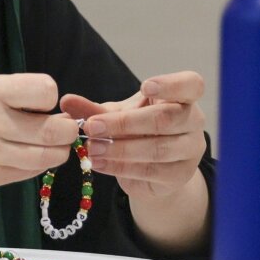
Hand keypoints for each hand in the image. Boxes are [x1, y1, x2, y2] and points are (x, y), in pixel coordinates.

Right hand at [0, 73, 79, 195]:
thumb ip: (17, 98)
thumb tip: (64, 117)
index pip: (47, 90)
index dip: (50, 100)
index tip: (38, 106)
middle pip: (56, 131)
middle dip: (65, 131)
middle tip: (55, 130)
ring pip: (49, 157)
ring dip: (54, 152)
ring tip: (39, 145)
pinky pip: (30, 173)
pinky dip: (33, 166)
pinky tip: (17, 157)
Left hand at [60, 71, 207, 200]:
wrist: (149, 168)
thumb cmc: (136, 130)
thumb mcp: (115, 115)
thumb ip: (94, 109)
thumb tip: (66, 101)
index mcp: (182, 97)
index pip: (191, 85)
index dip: (171, 85)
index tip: (145, 87)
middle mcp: (193, 121)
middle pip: (167, 119)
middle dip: (125, 123)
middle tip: (91, 126)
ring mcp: (190, 149)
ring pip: (158, 148)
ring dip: (119, 149)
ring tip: (91, 149)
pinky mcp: (181, 175)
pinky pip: (151, 170)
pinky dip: (121, 167)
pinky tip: (99, 164)